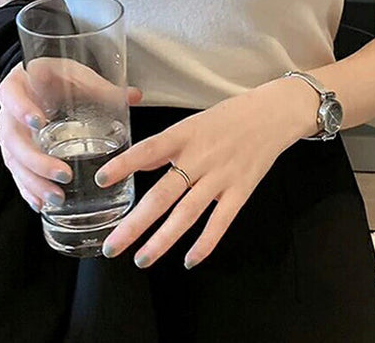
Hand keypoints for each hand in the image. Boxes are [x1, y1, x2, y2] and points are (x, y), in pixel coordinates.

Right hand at [0, 58, 142, 211]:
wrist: (41, 84)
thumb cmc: (58, 77)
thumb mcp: (78, 76)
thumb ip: (103, 88)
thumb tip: (135, 96)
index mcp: (20, 84)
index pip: (11, 94)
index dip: (21, 108)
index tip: (40, 122)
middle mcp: (8, 112)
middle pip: (13, 139)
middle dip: (36, 161)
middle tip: (63, 175)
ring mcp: (10, 134)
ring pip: (14, 162)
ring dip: (34, 182)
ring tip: (57, 197)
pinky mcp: (15, 153)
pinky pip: (17, 174)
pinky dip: (28, 190)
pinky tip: (41, 204)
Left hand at [96, 81, 313, 269]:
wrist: (272, 114)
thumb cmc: (228, 117)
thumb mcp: (192, 123)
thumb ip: (166, 146)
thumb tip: (135, 163)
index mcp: (185, 135)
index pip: (149, 149)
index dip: (125, 164)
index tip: (101, 180)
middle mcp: (201, 157)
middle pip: (164, 193)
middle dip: (136, 223)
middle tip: (112, 245)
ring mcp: (222, 176)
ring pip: (188, 214)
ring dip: (163, 240)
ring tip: (141, 259)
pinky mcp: (241, 191)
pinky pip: (221, 222)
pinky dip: (205, 244)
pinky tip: (188, 260)